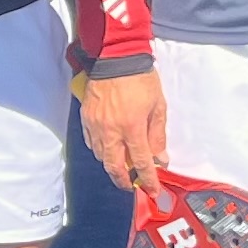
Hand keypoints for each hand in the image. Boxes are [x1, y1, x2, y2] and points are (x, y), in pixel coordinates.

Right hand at [80, 70, 166, 193]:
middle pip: (115, 166)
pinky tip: (107, 149)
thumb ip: (158, 134)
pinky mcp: (86, 118)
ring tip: (121, 168)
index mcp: (132, 127)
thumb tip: (161, 158)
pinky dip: (99, 151)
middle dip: (124, 181)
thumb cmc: (141, 79)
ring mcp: (95, 125)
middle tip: (132, 186)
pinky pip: (90, 142)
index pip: (142, 162)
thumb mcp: (158, 106)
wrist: (115, 58)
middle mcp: (111, 131)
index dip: (148, 179)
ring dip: (112, 166)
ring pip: (100, 156)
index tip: (153, 190)